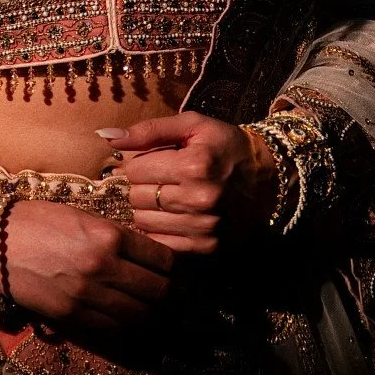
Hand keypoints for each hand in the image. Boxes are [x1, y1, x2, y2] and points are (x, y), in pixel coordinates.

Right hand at [1, 198, 173, 331]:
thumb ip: (115, 236)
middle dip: (166, 291)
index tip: (169, 267)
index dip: (170, 265)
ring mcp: (87, 296)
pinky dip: (124, 325)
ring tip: (149, 307)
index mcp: (109, 236)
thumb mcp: (83, 216)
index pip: (161, 259)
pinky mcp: (71, 317)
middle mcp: (103, 268)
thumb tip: (145, 254)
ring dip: (149, 312)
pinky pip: (112, 329)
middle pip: (157, 291)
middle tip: (166, 290)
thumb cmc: (40, 220)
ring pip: (139, 315)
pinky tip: (123, 317)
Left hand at [98, 112, 277, 252]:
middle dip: (141, 186)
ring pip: (144, 222)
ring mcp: (205, 227)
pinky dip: (159, 231)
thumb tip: (106, 137)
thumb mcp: (191, 126)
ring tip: (166, 196)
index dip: (138, 163)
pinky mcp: (207, 248)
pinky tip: (171, 217)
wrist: (268, 178)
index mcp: (195, 165)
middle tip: (159, 178)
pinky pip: (161, 243)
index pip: (135, 170)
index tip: (153, 161)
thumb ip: (149, 130)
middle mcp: (200, 199)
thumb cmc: (224, 146)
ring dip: (148, 209)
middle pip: (137, 197)